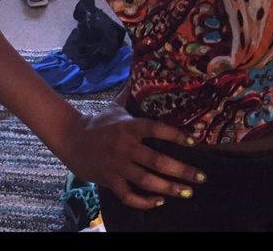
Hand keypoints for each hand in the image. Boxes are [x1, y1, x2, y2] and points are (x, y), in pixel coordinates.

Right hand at [58, 102, 206, 209]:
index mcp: (129, 126)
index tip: (194, 141)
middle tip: (201, 177)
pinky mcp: (109, 181)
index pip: (156, 128)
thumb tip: (140, 70)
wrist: (71, 139)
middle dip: (181, 170)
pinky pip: (128, 196)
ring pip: (146, 181)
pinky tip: (159, 200)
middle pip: (156, 161)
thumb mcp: (116, 106)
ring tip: (187, 191)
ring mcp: (117, 166)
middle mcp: (125, 146)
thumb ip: (131, 92)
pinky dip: (144, 201)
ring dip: (169, 188)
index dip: (176, 135)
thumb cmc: (99, 122)